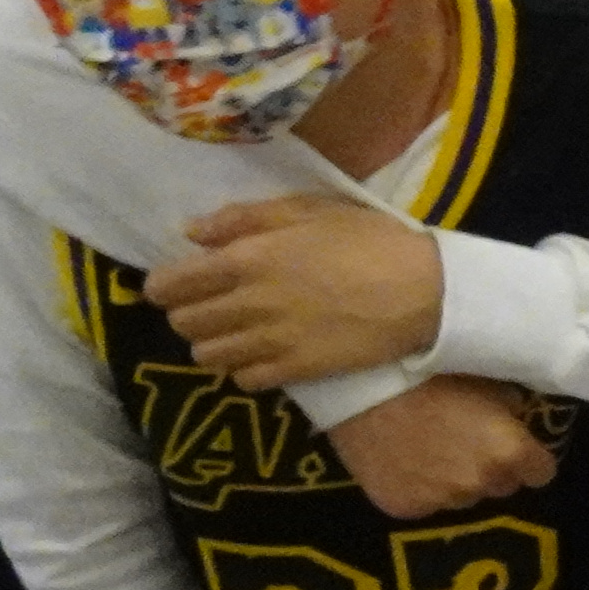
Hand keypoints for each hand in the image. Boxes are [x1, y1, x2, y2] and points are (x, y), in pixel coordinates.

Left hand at [150, 195, 445, 391]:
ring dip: (211, 344)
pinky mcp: (296, 370)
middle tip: (208, 307)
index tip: (174, 284)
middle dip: (187, 314)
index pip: (171, 284)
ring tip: (231, 334)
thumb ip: (245, 218)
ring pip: (208, 355)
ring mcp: (271, 341)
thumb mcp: (309, 210)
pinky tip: (260, 356)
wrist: (425, 291)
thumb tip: (192, 233)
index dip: (163, 286)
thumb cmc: (369, 240)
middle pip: (184, 322)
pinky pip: (244, 379)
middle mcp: (248, 303)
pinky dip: (243, 369)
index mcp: (246, 259)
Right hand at [326, 377, 554, 517]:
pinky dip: (418, 488)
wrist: (362, 384)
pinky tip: (402, 461)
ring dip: (455, 480)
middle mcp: (480, 483)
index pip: (540, 473)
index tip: (515, 446)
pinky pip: (424, 503)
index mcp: (509, 452)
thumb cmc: (428, 371)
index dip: (529, 459)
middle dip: (492, 469)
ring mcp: (440, 501)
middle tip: (466, 443)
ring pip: (462, 497)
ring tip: (429, 449)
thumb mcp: (485, 379)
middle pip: (502, 486)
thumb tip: (515, 417)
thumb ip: (509, 407)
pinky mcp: (403, 508)